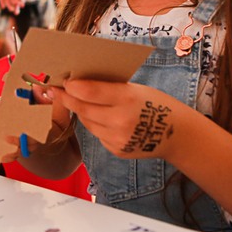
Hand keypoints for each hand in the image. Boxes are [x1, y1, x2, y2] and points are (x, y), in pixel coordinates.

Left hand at [48, 78, 190, 159]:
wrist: (176, 134)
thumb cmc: (155, 103)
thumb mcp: (136, 89)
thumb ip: (109, 88)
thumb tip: (79, 81)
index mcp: (128, 99)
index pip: (90, 92)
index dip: (72, 87)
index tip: (63, 81)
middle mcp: (121, 121)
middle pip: (83, 109)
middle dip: (67, 99)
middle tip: (56, 91)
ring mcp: (118, 138)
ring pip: (88, 122)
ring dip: (81, 112)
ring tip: (78, 102)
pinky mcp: (117, 150)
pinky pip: (97, 134)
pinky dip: (96, 125)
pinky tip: (101, 118)